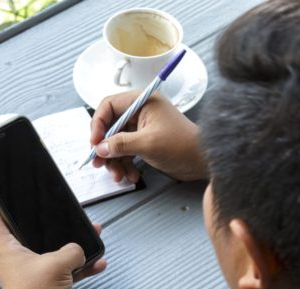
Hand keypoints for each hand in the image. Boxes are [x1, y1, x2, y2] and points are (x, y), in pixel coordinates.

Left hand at [0, 202, 106, 288]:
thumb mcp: (57, 264)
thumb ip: (72, 250)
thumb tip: (79, 251)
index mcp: (9, 248)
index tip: (3, 192)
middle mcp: (18, 258)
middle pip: (29, 232)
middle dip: (48, 221)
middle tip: (61, 210)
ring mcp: (33, 273)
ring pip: (53, 251)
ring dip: (72, 244)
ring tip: (93, 233)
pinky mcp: (48, 287)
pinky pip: (65, 271)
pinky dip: (81, 267)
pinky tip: (99, 264)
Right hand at [90, 91, 207, 181]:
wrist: (204, 161)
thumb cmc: (183, 145)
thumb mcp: (148, 144)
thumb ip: (121, 144)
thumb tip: (100, 148)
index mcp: (142, 102)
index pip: (109, 105)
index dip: (98, 123)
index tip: (94, 142)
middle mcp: (140, 112)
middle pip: (110, 126)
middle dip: (104, 147)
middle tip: (99, 162)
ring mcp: (142, 127)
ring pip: (116, 142)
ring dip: (114, 160)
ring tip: (118, 175)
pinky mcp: (144, 141)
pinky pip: (125, 151)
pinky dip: (124, 164)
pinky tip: (130, 175)